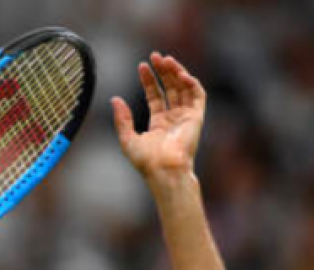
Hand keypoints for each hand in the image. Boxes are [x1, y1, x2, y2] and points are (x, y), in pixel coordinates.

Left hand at [112, 53, 206, 179]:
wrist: (164, 170)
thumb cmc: (146, 161)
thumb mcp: (128, 138)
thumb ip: (122, 119)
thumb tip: (114, 99)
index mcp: (159, 124)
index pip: (156, 96)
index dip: (149, 80)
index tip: (142, 66)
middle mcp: (173, 119)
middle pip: (170, 88)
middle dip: (163, 71)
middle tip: (155, 56)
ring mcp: (186, 117)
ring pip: (184, 88)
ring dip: (177, 72)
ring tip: (166, 60)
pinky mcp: (196, 118)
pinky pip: (198, 96)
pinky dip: (192, 83)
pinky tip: (181, 74)